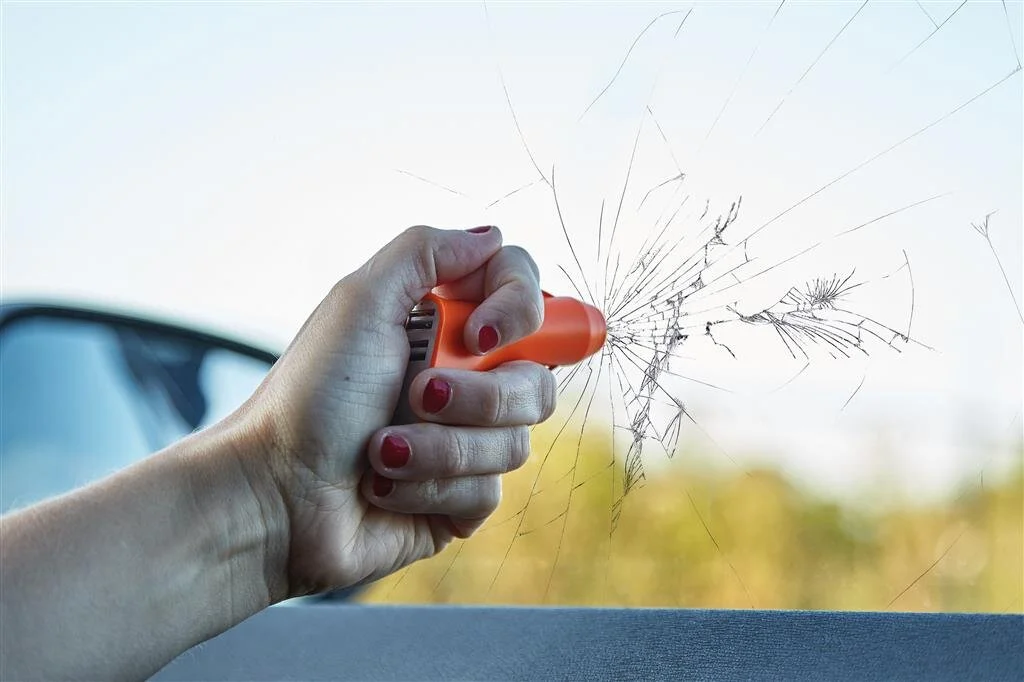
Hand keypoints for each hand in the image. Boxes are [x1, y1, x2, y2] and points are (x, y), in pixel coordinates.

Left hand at [242, 226, 556, 598]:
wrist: (274, 493)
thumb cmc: (309, 396)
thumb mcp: (360, 302)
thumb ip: (426, 252)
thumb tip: (489, 237)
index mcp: (446, 330)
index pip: (531, 300)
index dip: (520, 310)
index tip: (479, 331)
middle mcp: (465, 384)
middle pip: (536, 381)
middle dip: (476, 397)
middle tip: (416, 395)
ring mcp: (465, 445)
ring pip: (513, 444)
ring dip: (439, 448)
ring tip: (379, 451)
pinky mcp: (459, 503)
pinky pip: (486, 494)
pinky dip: (428, 487)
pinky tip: (383, 487)